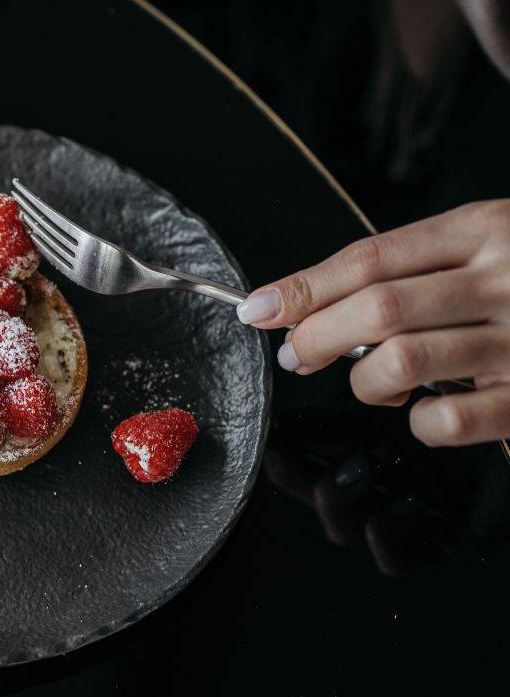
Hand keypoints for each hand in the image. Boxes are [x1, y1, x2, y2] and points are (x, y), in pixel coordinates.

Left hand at [235, 200, 509, 446]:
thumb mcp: (492, 240)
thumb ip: (418, 265)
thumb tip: (312, 303)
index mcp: (486, 228)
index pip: (370, 258)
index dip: (302, 288)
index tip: (258, 309)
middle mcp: (505, 278)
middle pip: (376, 310)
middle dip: (316, 337)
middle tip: (299, 355)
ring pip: (402, 363)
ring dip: (363, 383)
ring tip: (371, 383)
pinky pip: (450, 420)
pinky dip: (418, 422)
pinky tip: (423, 412)